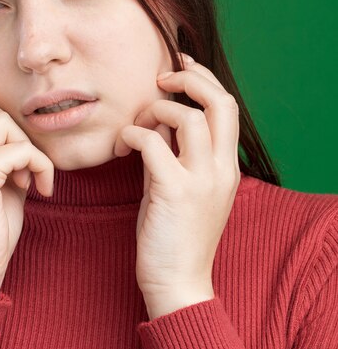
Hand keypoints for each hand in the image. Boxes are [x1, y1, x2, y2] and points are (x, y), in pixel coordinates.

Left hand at [114, 52, 239, 318]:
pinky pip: (152, 144)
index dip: (205, 80)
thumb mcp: (182, 185)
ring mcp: (200, 180)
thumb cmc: (176, 232)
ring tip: (137, 125)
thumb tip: (157, 121)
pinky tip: (122, 144)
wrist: (178, 281)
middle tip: (162, 78)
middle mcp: (221, 169)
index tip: (182, 66)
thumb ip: (176, 152)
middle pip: (220, 103)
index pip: (227, 107)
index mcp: (227, 167)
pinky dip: (133, 134)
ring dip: (156, 110)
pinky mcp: (174, 191)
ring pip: (188, 118)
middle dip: (190, 79)